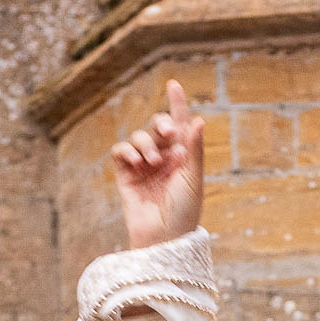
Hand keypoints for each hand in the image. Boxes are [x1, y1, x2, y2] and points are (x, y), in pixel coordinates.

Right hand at [112, 79, 204, 249]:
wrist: (163, 237)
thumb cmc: (184, 211)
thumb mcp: (193, 178)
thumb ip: (194, 148)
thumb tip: (198, 119)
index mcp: (183, 157)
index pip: (180, 125)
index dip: (177, 104)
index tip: (174, 84)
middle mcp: (164, 158)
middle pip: (157, 126)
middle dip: (161, 124)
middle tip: (168, 133)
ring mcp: (143, 165)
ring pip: (139, 137)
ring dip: (146, 143)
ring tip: (153, 162)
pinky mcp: (125, 175)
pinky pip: (120, 151)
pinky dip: (127, 151)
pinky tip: (137, 163)